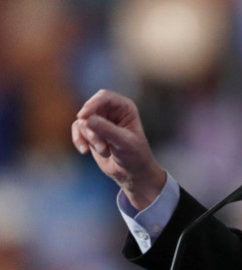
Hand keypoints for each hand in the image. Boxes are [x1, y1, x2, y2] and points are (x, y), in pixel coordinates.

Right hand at [71, 89, 165, 209]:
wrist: (132, 173)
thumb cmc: (135, 155)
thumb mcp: (123, 143)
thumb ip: (106, 130)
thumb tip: (85, 119)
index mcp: (125, 107)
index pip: (104, 97)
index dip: (92, 104)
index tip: (83, 116)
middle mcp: (112, 111)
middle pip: (90, 109)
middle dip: (92, 129)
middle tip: (101, 146)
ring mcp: (100, 121)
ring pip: (82, 122)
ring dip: (90, 138)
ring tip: (104, 151)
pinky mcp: (91, 132)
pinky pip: (77, 130)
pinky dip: (79, 140)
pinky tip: (84, 151)